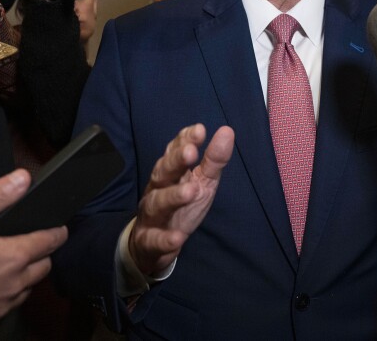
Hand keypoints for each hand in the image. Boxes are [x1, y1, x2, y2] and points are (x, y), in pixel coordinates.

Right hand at [0, 169, 66, 339]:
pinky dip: (3, 296)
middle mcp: (12, 286)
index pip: (51, 241)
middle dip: (40, 253)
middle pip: (43, 267)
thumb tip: (21, 179)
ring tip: (2, 264)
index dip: (57, 231)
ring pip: (26, 289)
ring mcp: (0, 308)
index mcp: (10, 257)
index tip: (59, 227)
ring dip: (23, 276)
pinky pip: (6, 307)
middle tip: (26, 244)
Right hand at [129, 124, 233, 275]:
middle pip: (162, 173)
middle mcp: (157, 190)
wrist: (151, 247)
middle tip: (191, 152)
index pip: (173, 152)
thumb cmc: (181, 206)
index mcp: (170, 174)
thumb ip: (213, 159)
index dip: (184, 140)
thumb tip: (227, 130)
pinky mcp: (149, 242)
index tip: (200, 129)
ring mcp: (151, 215)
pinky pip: (154, 240)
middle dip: (175, 161)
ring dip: (173, 196)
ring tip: (191, 191)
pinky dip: (165, 239)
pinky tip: (177, 237)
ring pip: (157, 204)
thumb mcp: (202, 182)